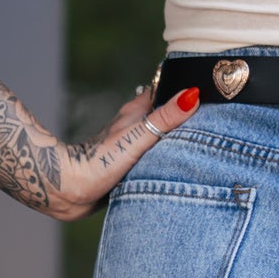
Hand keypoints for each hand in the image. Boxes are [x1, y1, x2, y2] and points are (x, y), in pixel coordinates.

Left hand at [51, 86, 200, 221]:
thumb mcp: (139, 137)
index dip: (183, 88)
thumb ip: (165, 119)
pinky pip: (151, 160)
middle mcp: (132, 127)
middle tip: (207, 117)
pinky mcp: (126, 168)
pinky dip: (163, 160)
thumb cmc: (100, 161)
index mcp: (136, 113)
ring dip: (173, 139)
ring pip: (156, 137)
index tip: (205, 87)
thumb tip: (192, 96)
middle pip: (162, 115)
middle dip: (181, 115)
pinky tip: (172, 168)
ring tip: (197, 142)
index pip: (163, 92)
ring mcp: (128, 148)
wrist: (71, 190)